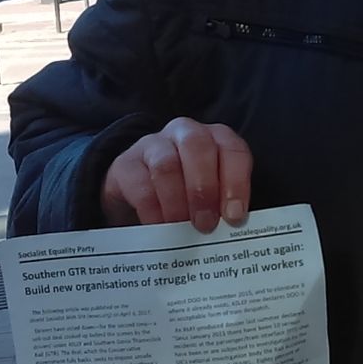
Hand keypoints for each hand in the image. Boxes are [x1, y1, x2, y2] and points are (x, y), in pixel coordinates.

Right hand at [101, 117, 251, 231]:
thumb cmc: (187, 199)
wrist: (139, 201)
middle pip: (198, 147)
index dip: (237, 183)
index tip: (235, 216)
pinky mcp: (125, 163)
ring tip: (181, 228)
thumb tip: (235, 229)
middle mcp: (186, 133)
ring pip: (167, 163)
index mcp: (217, 139)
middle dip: (204, 189)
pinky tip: (157, 226)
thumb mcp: (211, 199)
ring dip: (177, 200)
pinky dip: (151, 208)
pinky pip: (139, 182)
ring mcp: (153, 144)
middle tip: (206, 225)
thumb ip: (224, 207)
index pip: (233, 150)